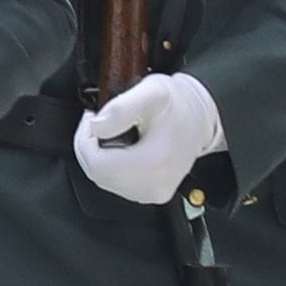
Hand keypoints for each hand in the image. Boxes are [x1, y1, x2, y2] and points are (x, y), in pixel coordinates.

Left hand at [78, 68, 224, 205]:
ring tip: (110, 134)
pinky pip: (116, 184)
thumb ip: (121, 108)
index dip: (84, 141)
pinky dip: (110, 166)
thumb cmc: (179, 104)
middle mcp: (156, 184)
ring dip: (98, 157)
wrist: (201, 117)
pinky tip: (120, 149)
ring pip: (104, 180)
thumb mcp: (152, 92)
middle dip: (89, 147)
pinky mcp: (153, 193)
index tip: (91, 120)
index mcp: (155, 163)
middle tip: (98, 124)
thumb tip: (96, 127)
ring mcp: (154, 192)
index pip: (97, 165)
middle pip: (97, 174)